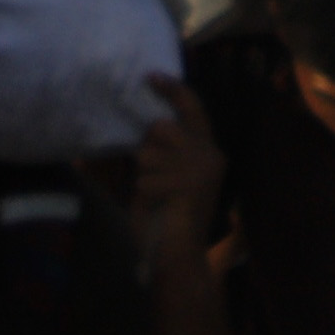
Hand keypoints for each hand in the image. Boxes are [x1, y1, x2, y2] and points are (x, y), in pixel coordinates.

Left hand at [123, 76, 225, 280]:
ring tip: (155, 198)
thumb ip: (152, 157)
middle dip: (147, 150)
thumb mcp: (159, 183)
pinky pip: (144, 179)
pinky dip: (141, 195)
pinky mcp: (184, 184)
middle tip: (150, 177)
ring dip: (141, 177)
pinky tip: (155, 207)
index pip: (193, 109)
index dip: (173, 90)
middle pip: (161, 128)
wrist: (178, 259)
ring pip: (148, 154)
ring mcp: (198, 169)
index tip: (151, 76)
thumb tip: (125, 135)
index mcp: (209, 153)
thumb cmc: (166, 223)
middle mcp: (209, 155)